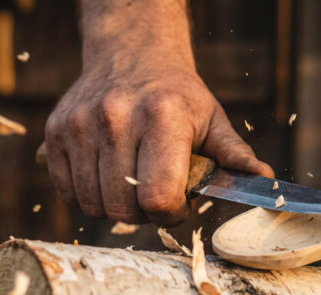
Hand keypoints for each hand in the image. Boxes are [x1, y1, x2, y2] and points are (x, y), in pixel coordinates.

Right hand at [45, 0, 272, 226]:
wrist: (130, 55)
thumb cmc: (177, 95)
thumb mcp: (212, 119)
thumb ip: (235, 155)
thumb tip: (266, 182)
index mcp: (162, 117)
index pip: (158, 196)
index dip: (171, 213)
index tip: (177, 203)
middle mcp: (115, 118)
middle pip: (124, 208)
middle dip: (145, 214)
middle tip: (156, 193)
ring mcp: (79, 126)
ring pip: (93, 205)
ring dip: (116, 207)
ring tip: (133, 183)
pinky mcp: (54, 133)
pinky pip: (68, 193)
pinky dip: (89, 196)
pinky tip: (108, 176)